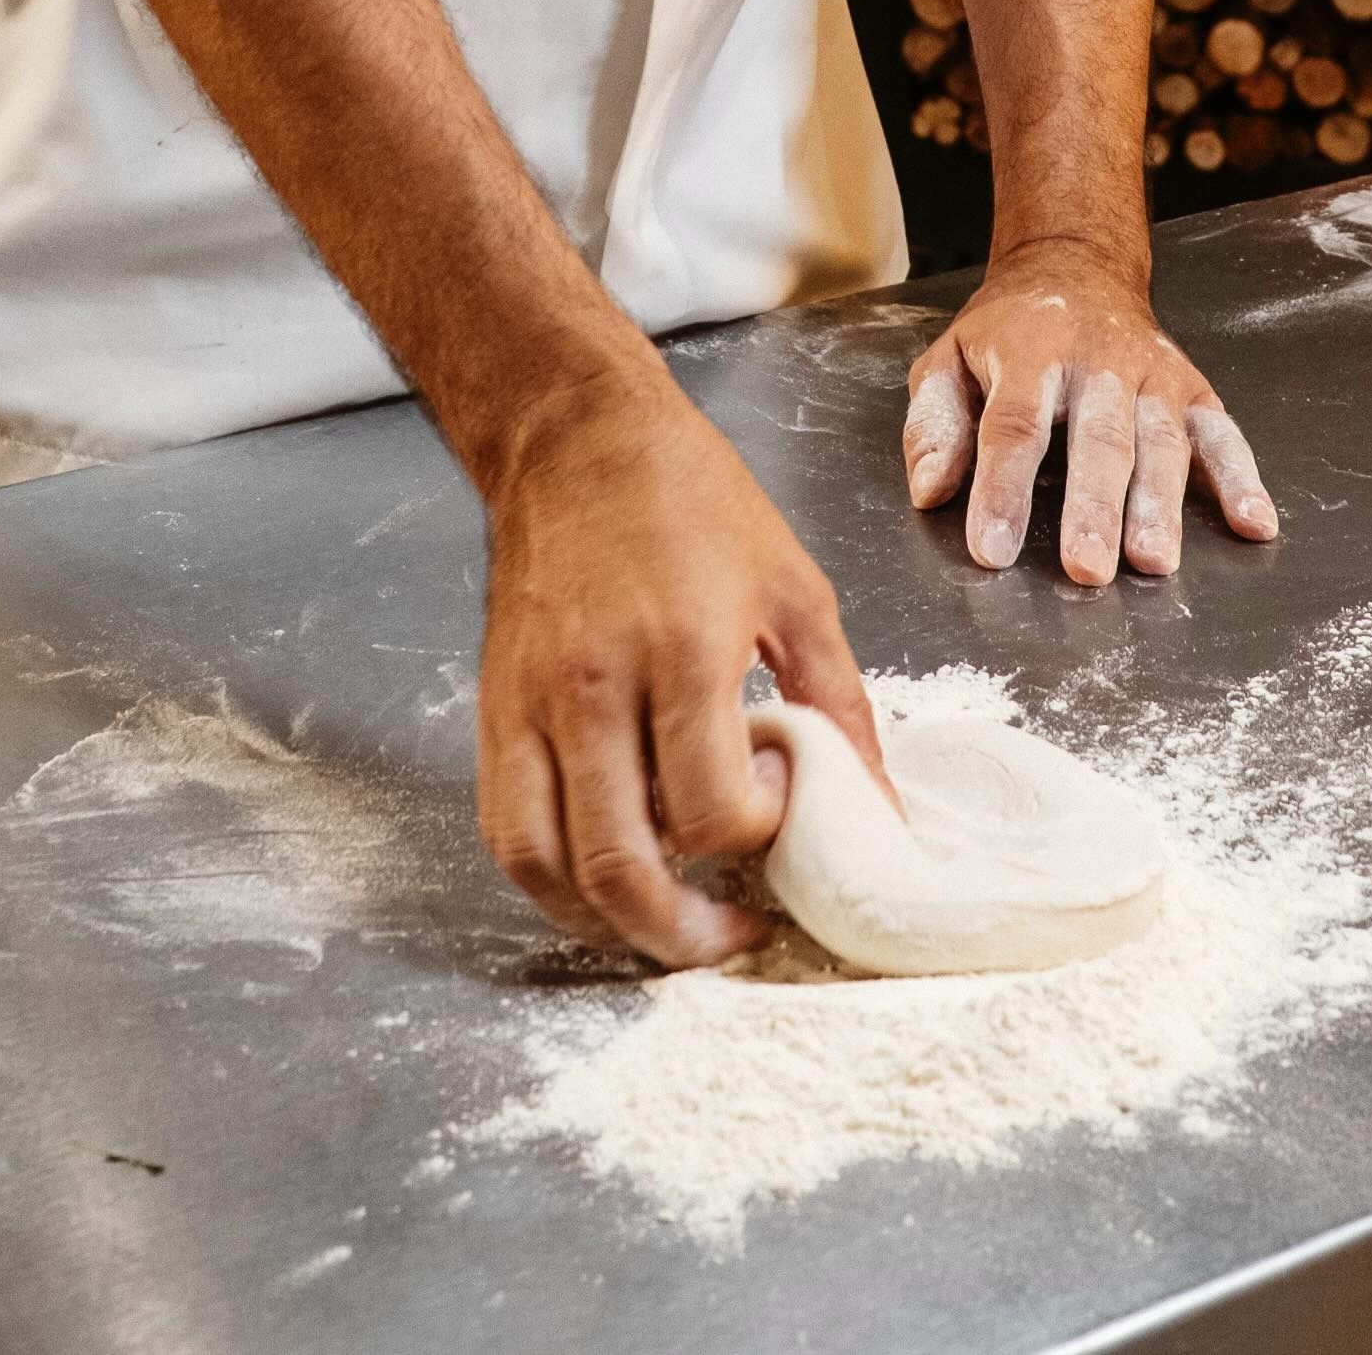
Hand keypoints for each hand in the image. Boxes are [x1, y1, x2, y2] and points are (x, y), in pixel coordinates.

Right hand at [478, 353, 884, 966]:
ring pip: (550, 867)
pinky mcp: (494, 711)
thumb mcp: (794, 586)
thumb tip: (877, 807)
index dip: (756, 836)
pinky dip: (550, 881)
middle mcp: (593, 687)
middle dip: (685, 933)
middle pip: (622, 865)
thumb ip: (838, 703)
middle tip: (733, 934)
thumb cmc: (691, 498)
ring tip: (669, 927)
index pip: (710, 808)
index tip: (778, 804)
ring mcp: (531, 704)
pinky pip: (504, 831)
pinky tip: (600, 882)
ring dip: (611, 925)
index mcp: (680, 651)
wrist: (575, 436)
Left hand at [904, 238, 1276, 582]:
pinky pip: (1222, 433)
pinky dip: (1243, 479)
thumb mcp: (949, 357)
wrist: (1075, 266)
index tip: (992, 551)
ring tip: (1153, 562)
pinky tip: (1255, 525)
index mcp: (1030, 350)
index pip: (1015, 425)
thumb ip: (935, 423)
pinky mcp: (1193, 387)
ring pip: (1160, 440)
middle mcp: (1098, 360)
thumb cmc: (1007, 332)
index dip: (1003, 489)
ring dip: (1160, 504)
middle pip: (1098, 437)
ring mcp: (1153, 373)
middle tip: (1086, 569)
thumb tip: (931, 491)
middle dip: (1093, 506)